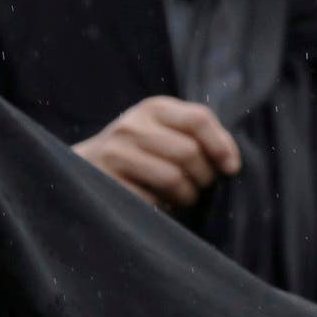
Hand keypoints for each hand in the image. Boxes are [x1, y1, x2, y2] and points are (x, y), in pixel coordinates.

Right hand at [74, 97, 241, 211]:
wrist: (85, 166)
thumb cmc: (140, 151)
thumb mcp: (165, 131)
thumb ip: (197, 136)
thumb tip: (230, 165)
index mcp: (152, 108)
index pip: (199, 119)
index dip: (222, 146)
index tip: (230, 169)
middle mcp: (131, 126)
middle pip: (189, 153)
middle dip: (204, 177)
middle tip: (201, 188)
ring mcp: (115, 153)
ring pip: (173, 178)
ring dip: (187, 195)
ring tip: (184, 197)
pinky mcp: (106, 181)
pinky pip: (152, 199)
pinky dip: (163, 207)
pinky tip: (160, 203)